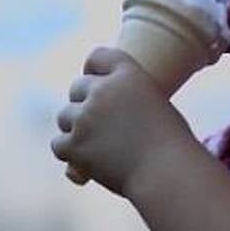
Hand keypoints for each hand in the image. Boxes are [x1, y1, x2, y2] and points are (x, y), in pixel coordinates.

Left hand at [50, 47, 193, 196]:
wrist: (168, 173)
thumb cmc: (171, 145)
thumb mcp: (156, 107)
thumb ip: (128, 100)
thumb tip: (107, 112)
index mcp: (128, 74)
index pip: (98, 57)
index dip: (94, 71)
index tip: (97, 85)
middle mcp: (102, 90)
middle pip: (77, 88)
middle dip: (85, 104)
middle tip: (99, 125)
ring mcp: (85, 117)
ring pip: (65, 116)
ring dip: (76, 128)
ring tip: (97, 146)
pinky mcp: (74, 144)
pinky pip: (59, 144)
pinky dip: (70, 153)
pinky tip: (87, 161)